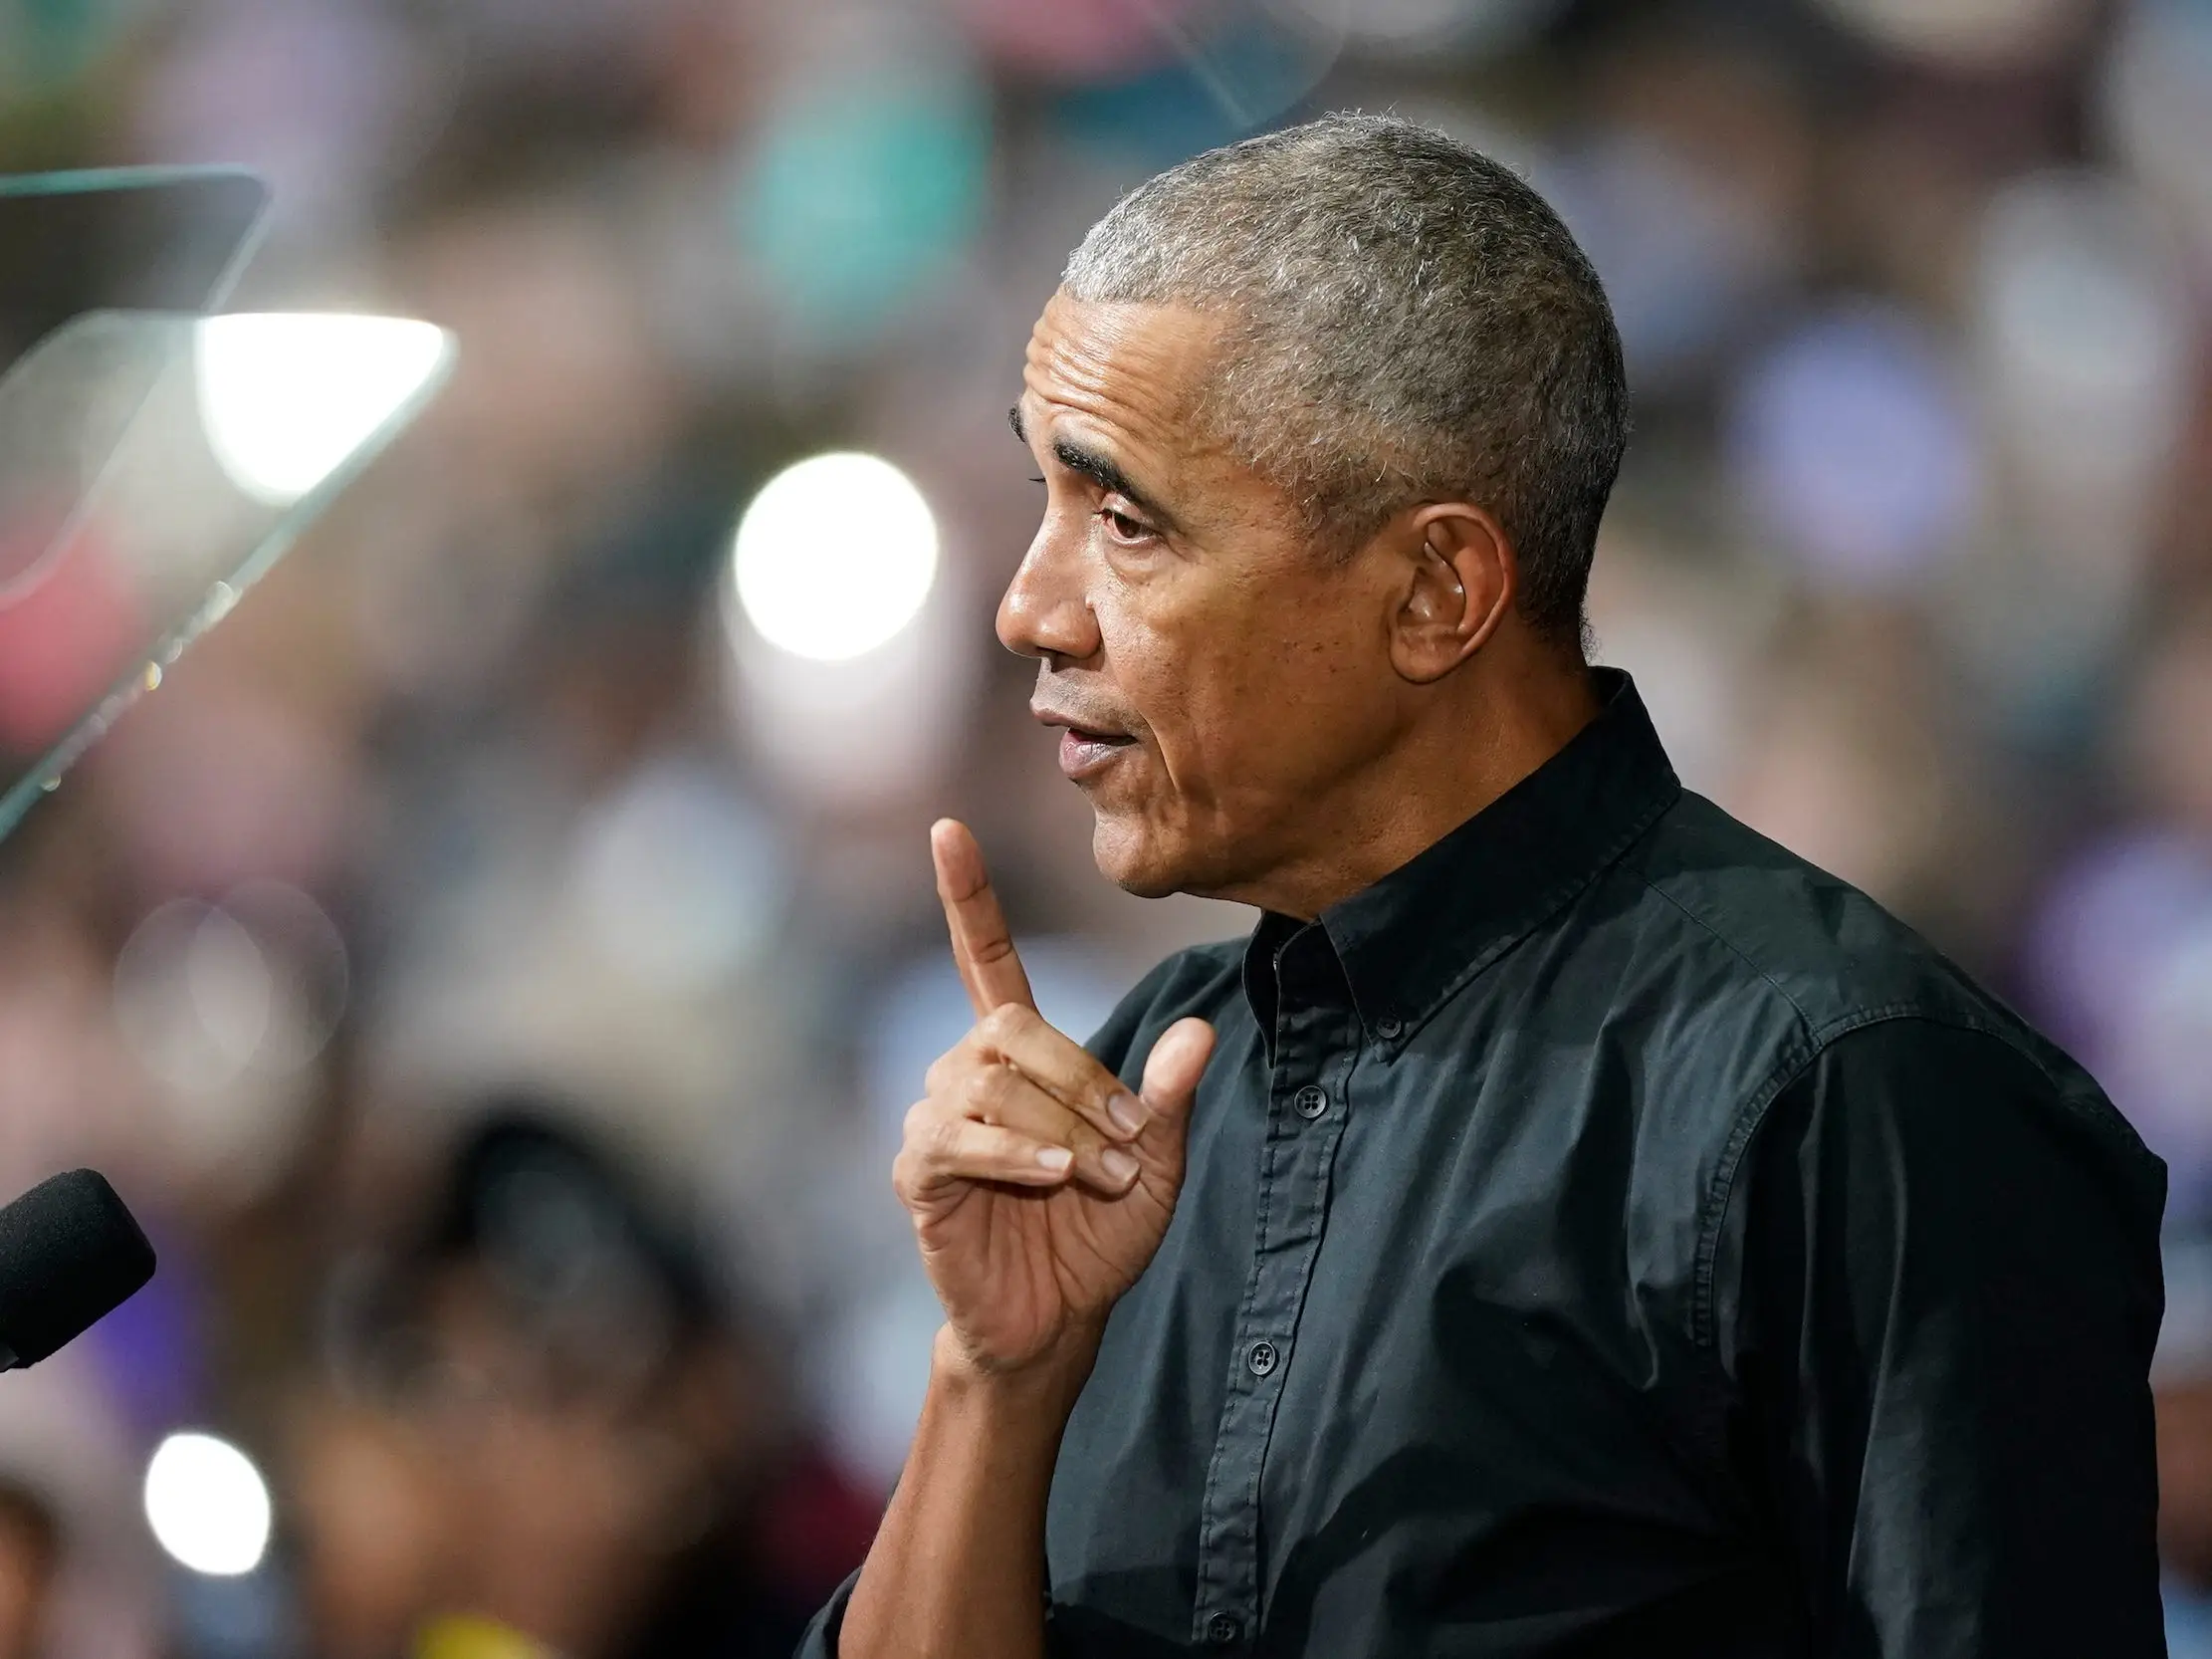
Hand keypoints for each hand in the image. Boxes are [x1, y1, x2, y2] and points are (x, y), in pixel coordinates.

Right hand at [893, 819, 1214, 1376]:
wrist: (1056, 1323)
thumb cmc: (1099, 1235)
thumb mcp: (1155, 1164)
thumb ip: (1167, 1099)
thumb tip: (1201, 1033)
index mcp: (1020, 1056)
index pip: (983, 958)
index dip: (967, 896)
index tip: (948, 828)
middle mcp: (967, 1072)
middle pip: (1012, 1026)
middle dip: (1083, 1079)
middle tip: (1128, 1142)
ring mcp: (936, 1120)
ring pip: (992, 1082)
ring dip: (1061, 1128)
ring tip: (1096, 1177)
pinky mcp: (918, 1173)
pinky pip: (958, 1139)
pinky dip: (1015, 1153)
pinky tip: (1051, 1177)